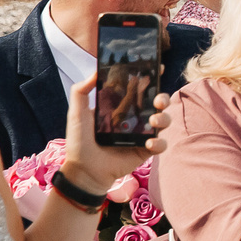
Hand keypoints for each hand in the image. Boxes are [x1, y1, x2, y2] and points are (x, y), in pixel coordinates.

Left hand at [58, 75, 167, 191]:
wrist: (84, 170)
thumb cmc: (79, 142)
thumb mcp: (76, 114)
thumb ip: (81, 92)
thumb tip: (95, 72)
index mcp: (120, 108)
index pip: (139, 91)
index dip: (150, 81)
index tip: (159, 69)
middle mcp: (134, 119)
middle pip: (157, 104)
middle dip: (163, 98)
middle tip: (159, 101)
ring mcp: (142, 135)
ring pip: (164, 121)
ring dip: (164, 118)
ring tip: (155, 122)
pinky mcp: (145, 150)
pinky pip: (160, 144)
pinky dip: (159, 142)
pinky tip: (149, 143)